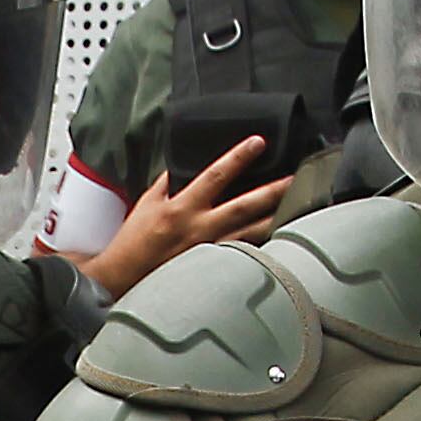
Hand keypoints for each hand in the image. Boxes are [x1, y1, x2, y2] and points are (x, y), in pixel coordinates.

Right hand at [86, 137, 281, 299]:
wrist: (122, 278)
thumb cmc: (132, 242)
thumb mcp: (147, 204)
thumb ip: (168, 183)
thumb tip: (183, 167)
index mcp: (182, 208)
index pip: (216, 175)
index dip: (239, 157)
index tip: (258, 142)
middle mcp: (199, 229)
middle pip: (245, 206)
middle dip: (272, 190)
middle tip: (296, 178)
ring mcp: (209, 251)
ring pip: (252, 233)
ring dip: (276, 218)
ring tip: (298, 206)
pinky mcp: (213, 269)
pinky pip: (244, 253)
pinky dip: (262, 243)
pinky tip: (280, 236)